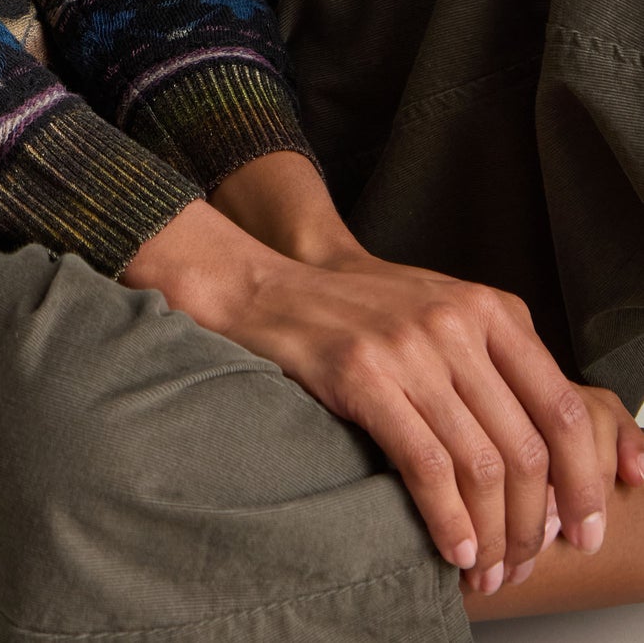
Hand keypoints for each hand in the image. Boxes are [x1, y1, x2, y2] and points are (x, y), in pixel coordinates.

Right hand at [119, 200, 643, 589]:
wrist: (273, 288)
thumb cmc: (364, 313)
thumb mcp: (446, 316)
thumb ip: (498, 368)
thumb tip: (552, 467)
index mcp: (491, 310)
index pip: (562, 409)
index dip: (582, 482)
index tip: (585, 530)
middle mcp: (458, 322)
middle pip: (525, 449)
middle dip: (534, 525)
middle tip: (526, 564)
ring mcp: (409, 347)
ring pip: (481, 466)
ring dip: (493, 536)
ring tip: (489, 570)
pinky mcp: (363, 374)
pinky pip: (426, 466)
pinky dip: (448, 520)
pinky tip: (453, 548)